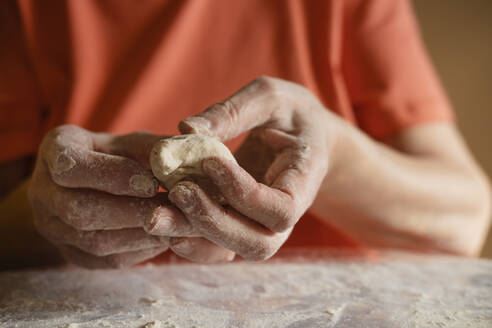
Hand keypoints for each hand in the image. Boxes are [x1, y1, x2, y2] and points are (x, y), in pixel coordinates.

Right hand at [28, 125, 180, 267]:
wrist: (97, 182)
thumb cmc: (118, 155)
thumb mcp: (131, 142)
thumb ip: (151, 148)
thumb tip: (178, 156)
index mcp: (55, 150)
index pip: (72, 167)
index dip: (113, 176)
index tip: (150, 182)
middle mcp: (42, 191)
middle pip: (80, 211)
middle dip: (131, 212)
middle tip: (171, 209)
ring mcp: (52, 227)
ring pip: (94, 242)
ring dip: (139, 235)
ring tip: (173, 225)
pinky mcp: (70, 253)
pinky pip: (104, 261)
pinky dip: (139, 252)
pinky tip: (164, 239)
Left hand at [154, 76, 335, 259]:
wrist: (302, 135)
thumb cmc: (290, 112)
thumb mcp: (269, 97)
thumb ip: (233, 112)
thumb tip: (186, 129)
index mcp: (305, 180)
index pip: (282, 208)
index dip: (245, 194)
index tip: (210, 163)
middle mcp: (288, 213)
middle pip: (258, 242)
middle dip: (215, 221)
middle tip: (178, 191)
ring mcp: (264, 224)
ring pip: (235, 250)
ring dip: (196, 236)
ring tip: (159, 214)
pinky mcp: (242, 225)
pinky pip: (219, 247)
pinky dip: (192, 242)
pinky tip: (165, 225)